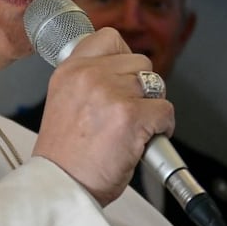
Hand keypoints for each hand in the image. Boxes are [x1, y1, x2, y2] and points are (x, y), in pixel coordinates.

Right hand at [32, 27, 174, 205]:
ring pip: (156, 85)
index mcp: (69, 70)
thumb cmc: (65, 157)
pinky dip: (163, 128)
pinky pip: (165, 110)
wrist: (61, 187)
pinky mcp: (131, 115)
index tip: (124, 77)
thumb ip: (88, 81)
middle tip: (129, 113)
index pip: (109, 38)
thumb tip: (122, 73)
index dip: (124, 58)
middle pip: (140, 62)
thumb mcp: (64, 102)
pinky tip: (144, 141)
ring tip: (135, 129)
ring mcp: (111, 93)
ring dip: (152, 107)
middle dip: (141, 88)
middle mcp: (88, 76)